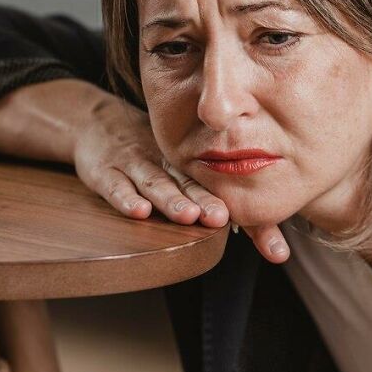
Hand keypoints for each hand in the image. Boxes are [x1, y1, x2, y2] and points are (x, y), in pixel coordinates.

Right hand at [72, 91, 290, 263]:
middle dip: (207, 201)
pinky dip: (125, 197)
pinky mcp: (105, 170)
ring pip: (155, 182)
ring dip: (171, 199)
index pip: (223, 190)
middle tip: (225, 216)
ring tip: (189, 215)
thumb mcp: (178, 169)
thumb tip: (270, 242)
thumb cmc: (147, 154)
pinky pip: (115, 185)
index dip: (249, 219)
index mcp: (188, 164)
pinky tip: (138, 210)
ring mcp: (135, 163)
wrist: (96, 122)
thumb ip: (212, 199)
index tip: (275, 249)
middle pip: (190, 183)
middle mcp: (166, 161)